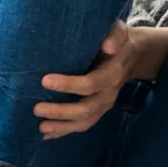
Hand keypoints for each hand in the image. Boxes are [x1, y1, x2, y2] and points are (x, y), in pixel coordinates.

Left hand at [36, 23, 132, 138]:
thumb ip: (115, 36)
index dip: (68, 85)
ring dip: (62, 126)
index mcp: (112, 74)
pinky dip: (65, 131)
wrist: (131, 56)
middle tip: (36, 109)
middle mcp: (108, 93)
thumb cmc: (118, 41)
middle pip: (86, 109)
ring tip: (40, 127)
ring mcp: (103, 105)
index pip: (91, 83)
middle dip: (61, 111)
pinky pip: (82, 124)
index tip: (45, 81)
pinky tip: (47, 134)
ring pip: (84, 121)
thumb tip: (107, 45)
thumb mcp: (120, 32)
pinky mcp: (97, 111)